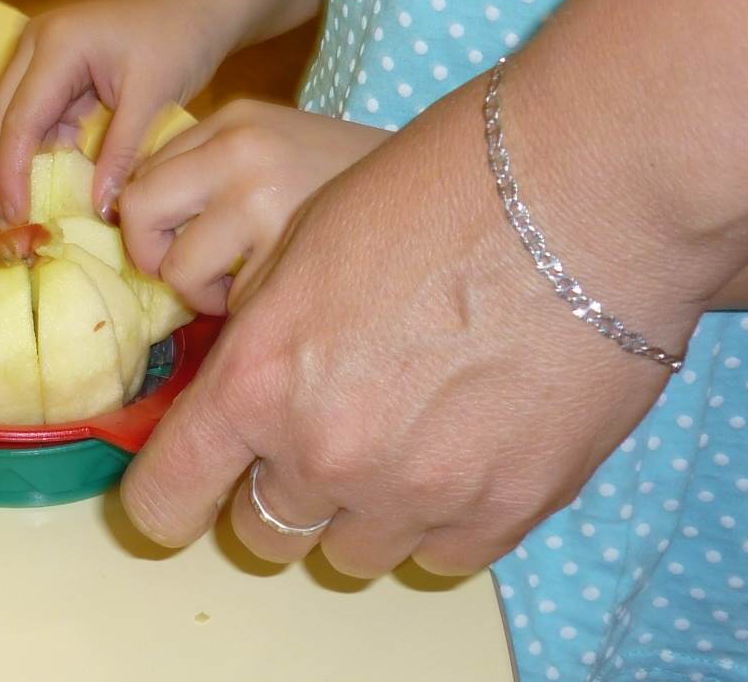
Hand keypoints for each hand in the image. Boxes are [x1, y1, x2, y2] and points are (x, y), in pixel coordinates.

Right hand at [0, 0, 236, 224]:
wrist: (198, 6)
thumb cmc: (180, 42)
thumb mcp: (153, 99)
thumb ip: (121, 153)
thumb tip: (99, 208)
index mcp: (57, 45)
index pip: (19, 118)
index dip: (11, 171)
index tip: (15, 214)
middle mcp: (35, 43)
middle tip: (6, 219)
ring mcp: (39, 52)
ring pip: (9, 115)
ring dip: (11, 160)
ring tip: (17, 207)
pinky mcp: (51, 66)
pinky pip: (33, 113)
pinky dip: (35, 148)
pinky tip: (40, 181)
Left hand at [117, 100, 386, 316]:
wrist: (450, 188)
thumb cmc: (352, 182)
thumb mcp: (276, 146)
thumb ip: (212, 170)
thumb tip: (132, 222)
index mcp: (234, 119)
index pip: (142, 173)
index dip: (148, 222)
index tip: (171, 243)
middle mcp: (239, 149)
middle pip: (136, 211)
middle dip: (152, 255)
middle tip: (192, 272)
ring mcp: (263, 198)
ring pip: (177, 269)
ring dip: (205, 293)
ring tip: (251, 282)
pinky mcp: (290, 253)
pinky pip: (233, 305)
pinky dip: (252, 311)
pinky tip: (290, 290)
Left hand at [119, 73, 706, 578]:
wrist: (580, 194)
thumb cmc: (434, 193)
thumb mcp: (301, 251)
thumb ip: (263, 345)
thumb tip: (252, 397)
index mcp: (258, 381)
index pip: (168, 496)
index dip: (167, 500)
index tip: (182, 495)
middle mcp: (326, 453)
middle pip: (263, 533)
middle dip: (278, 492)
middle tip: (322, 435)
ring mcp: (418, 492)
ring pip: (354, 553)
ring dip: (363, 509)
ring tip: (408, 432)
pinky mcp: (506, 510)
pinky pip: (442, 555)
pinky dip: (441, 518)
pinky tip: (465, 450)